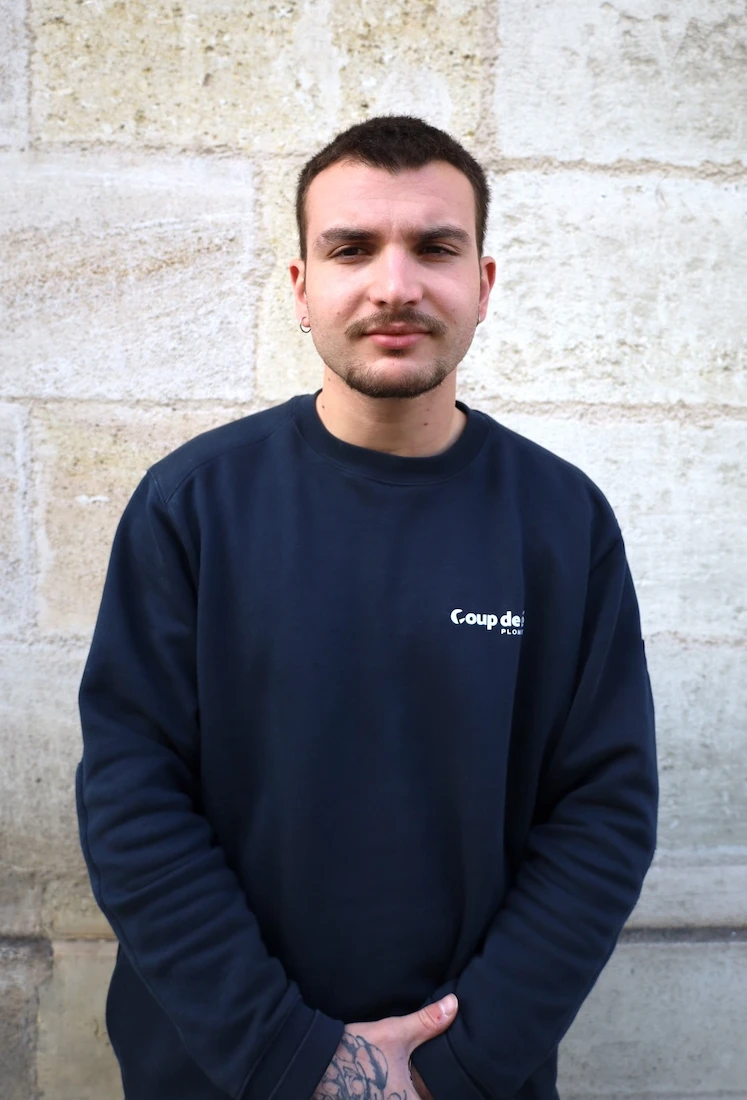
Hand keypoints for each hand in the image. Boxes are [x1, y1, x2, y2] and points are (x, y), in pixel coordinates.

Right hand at [312, 993, 456, 1098]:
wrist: (315, 1060)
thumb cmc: (357, 1050)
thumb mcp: (395, 1033)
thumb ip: (427, 1022)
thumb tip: (454, 1005)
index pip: (434, 1099)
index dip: (436, 1092)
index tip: (432, 1083)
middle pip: (417, 1099)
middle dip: (420, 1090)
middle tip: (415, 1076)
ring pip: (400, 1099)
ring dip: (402, 1092)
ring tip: (396, 1077)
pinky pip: (385, 1099)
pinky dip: (388, 1093)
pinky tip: (383, 1083)